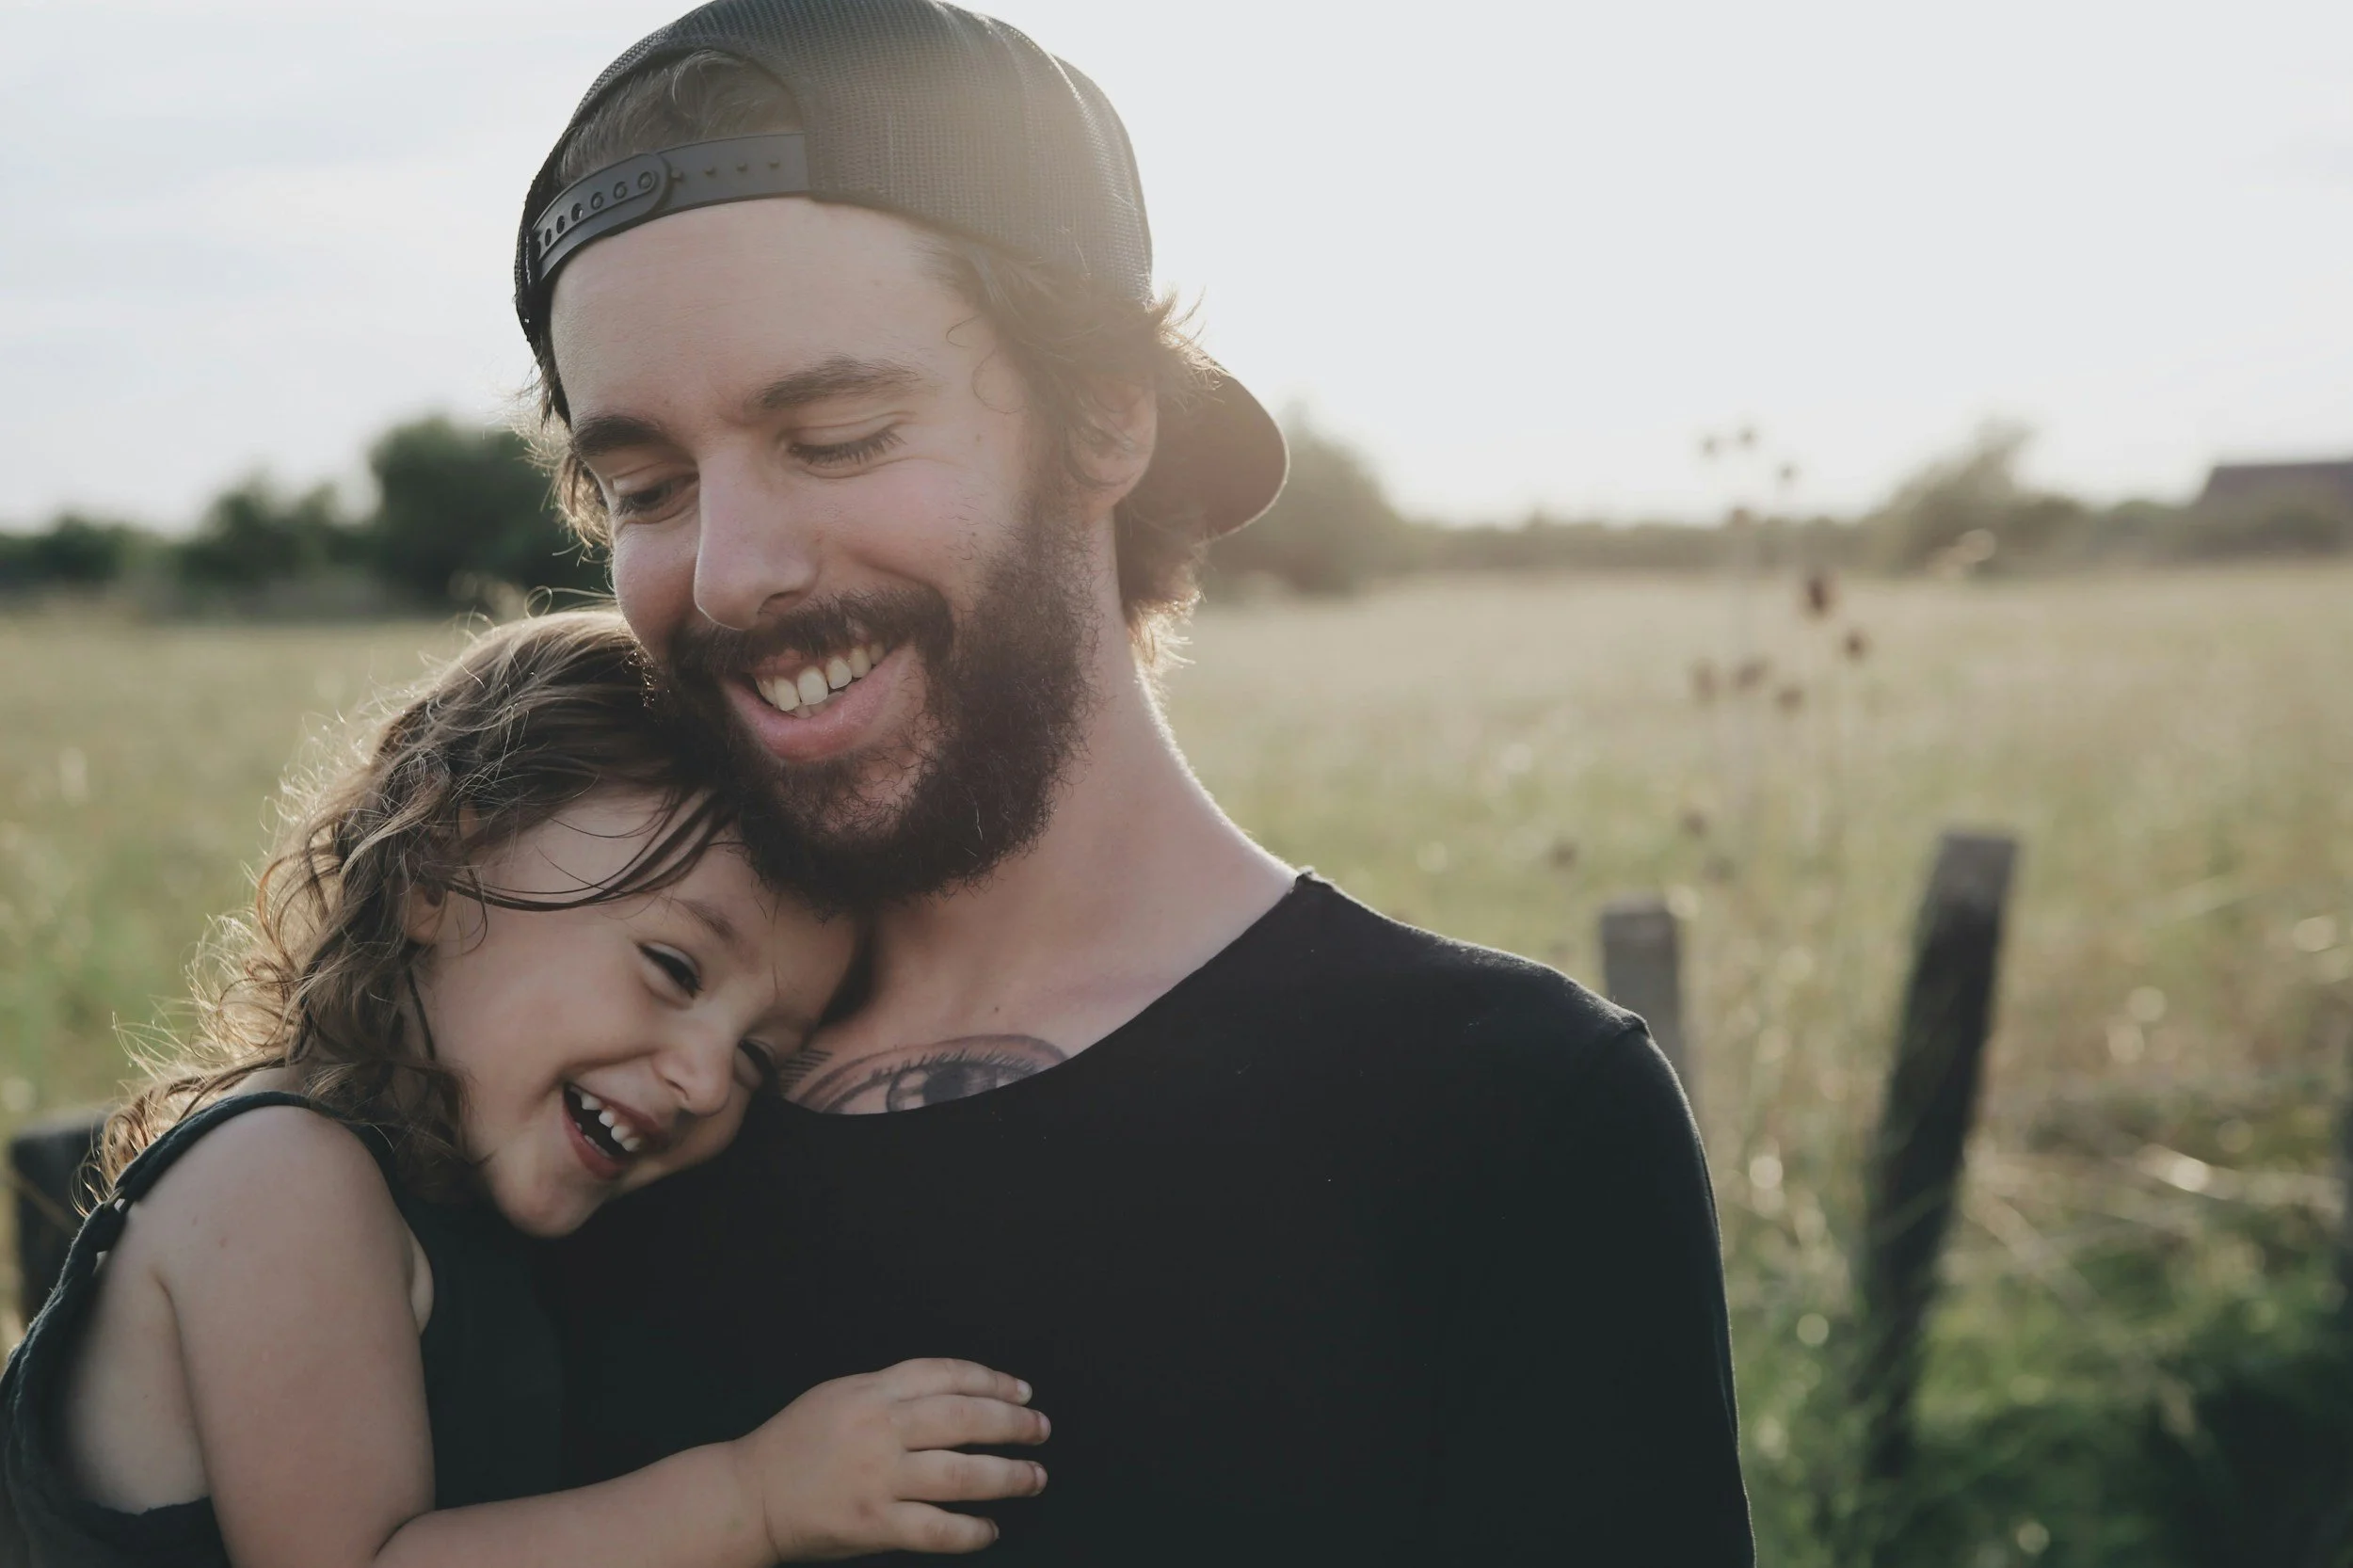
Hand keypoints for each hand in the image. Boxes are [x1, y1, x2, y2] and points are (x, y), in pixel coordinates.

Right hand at [728, 1358, 1048, 1558]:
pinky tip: (989, 1528)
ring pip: (961, 1473)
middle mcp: (879, 1428)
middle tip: (1040, 1430)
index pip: (947, 1375)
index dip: (993, 1381)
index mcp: (872, 1391)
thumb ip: (892, 1391)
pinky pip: (937, 1528)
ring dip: (1008, 1476)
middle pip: (965, 1418)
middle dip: (1013, 1423)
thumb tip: (955, 1392)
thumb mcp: (840, 1395)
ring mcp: (878, 1477)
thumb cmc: (794, 1445)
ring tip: (1033, 1477)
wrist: (749, 1496)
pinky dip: (971, 1530)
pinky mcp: (873, 1523)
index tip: (1022, 1391)